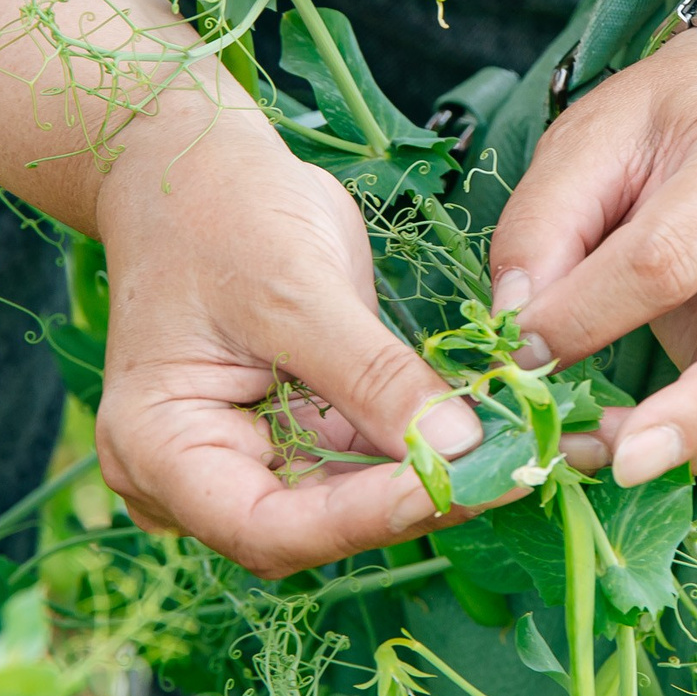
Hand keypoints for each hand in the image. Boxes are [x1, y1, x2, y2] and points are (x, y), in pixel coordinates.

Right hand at [91, 89, 490, 578]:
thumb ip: (373, 378)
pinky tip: (507, 433)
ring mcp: (250, 460)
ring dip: (442, 482)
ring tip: (537, 453)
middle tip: (525, 470)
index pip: (268, 525)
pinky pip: (368, 462)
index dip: (365, 517)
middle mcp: (197, 478)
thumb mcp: (298, 290)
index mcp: (159, 449)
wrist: (195, 167)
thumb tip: (461, 450)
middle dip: (419, 502)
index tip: (456, 480)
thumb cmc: (219, 212)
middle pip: (315, 527)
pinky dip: (432, 450)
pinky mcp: (299, 436)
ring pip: (353, 503)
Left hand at [489, 30, 696, 485]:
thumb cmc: (671, 124)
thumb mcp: (590, 140)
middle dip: (690, 418)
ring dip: (685, 448)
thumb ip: (543, 227)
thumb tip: (515, 330)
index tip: (516, 351)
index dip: (584, 316)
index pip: (664, 261)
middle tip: (615, 463)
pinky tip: (631, 446)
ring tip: (594, 455)